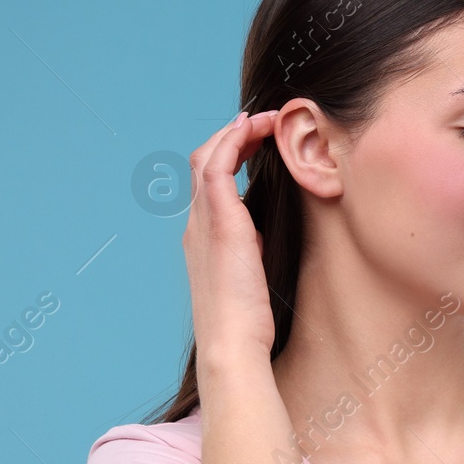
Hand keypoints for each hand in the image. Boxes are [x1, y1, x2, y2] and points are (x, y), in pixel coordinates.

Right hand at [184, 109, 281, 362]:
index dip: (230, 153)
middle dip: (232, 135)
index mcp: (203, 237)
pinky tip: (255, 129)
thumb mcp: (252, 276)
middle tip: (264, 121)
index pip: (208, 181)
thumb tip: (267, 236)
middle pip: (202, 161)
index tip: (257, 140)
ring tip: (267, 119)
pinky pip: (217, 167)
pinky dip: (234, 142)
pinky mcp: (220, 224)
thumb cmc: (247, 321)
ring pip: (207, 157)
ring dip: (236, 131)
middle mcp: (196, 224)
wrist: (232, 345)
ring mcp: (203, 222)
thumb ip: (253, 250)